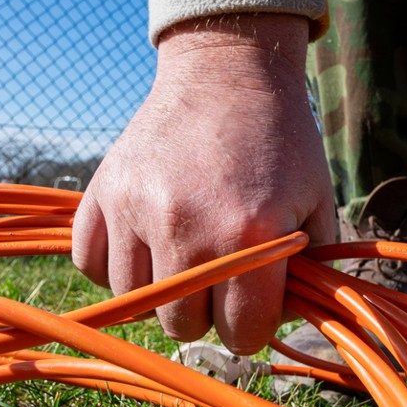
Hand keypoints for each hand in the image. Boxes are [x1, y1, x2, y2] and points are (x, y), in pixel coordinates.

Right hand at [72, 13, 335, 353]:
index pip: (241, 334)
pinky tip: (143, 244)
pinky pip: (90, 264)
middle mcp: (186, 226)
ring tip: (182, 255)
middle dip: (207, 310)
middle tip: (220, 275)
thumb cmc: (281, 142)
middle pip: (183, 325)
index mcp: (248, 234)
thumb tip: (277, 323)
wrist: (227, 72)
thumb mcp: (315, 204)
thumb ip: (306, 274)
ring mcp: (135, 207)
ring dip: (160, 291)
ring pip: (134, 302)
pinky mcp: (102, 191)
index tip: (254, 301)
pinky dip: (114, 265)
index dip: (253, 324)